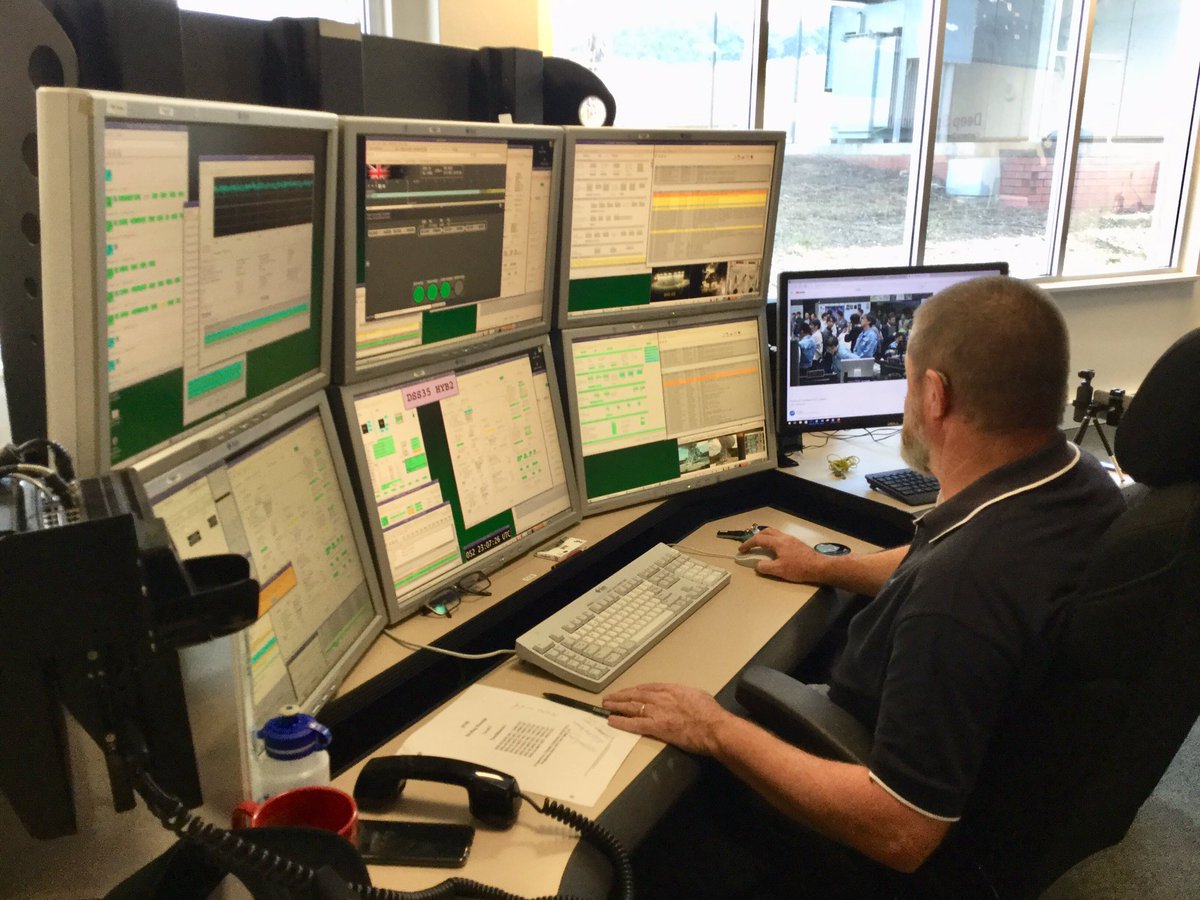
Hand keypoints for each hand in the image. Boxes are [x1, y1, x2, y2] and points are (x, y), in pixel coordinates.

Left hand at [603, 683, 733, 754]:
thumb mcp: (697, 695)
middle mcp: (661, 697)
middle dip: (621, 696)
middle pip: (636, 694)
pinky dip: (621, 721)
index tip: (628, 691)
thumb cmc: (710, 713)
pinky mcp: (655, 726)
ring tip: (606, 706)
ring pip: (631, 706)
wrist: (713, 727)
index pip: (648, 687)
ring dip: (617, 706)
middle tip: (610, 697)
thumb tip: (682, 698)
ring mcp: (657, 711)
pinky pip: (634, 723)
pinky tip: (611, 720)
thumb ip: (685, 695)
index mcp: (672, 689)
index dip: (635, 690)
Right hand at [739, 527, 830, 583]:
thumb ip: (765, 567)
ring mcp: (791, 539)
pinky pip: (781, 537)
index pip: (759, 539)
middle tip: (750, 545)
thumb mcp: (779, 570)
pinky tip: (775, 550)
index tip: (741, 549)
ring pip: (775, 533)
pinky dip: (773, 540)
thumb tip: (758, 565)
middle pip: (767, 531)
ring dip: (765, 537)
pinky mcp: (797, 543)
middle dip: (756, 537)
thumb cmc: (798, 568)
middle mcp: (784, 537)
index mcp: (778, 542)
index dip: (748, 543)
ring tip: (761, 546)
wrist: (818, 567)